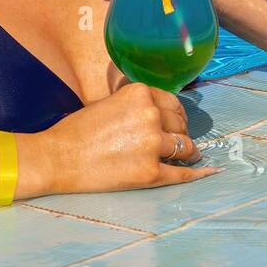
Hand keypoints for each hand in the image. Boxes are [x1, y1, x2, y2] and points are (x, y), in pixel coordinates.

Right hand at [40, 82, 221, 193]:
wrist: (58, 157)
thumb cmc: (78, 130)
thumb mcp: (109, 102)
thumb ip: (136, 105)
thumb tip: (160, 115)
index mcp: (140, 94)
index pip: (172, 103)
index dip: (176, 115)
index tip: (178, 122)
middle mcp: (150, 115)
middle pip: (180, 125)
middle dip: (181, 132)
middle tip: (180, 141)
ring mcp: (153, 145)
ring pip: (185, 147)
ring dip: (189, 151)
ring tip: (190, 155)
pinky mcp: (150, 172)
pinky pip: (181, 173)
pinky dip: (197, 173)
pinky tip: (208, 172)